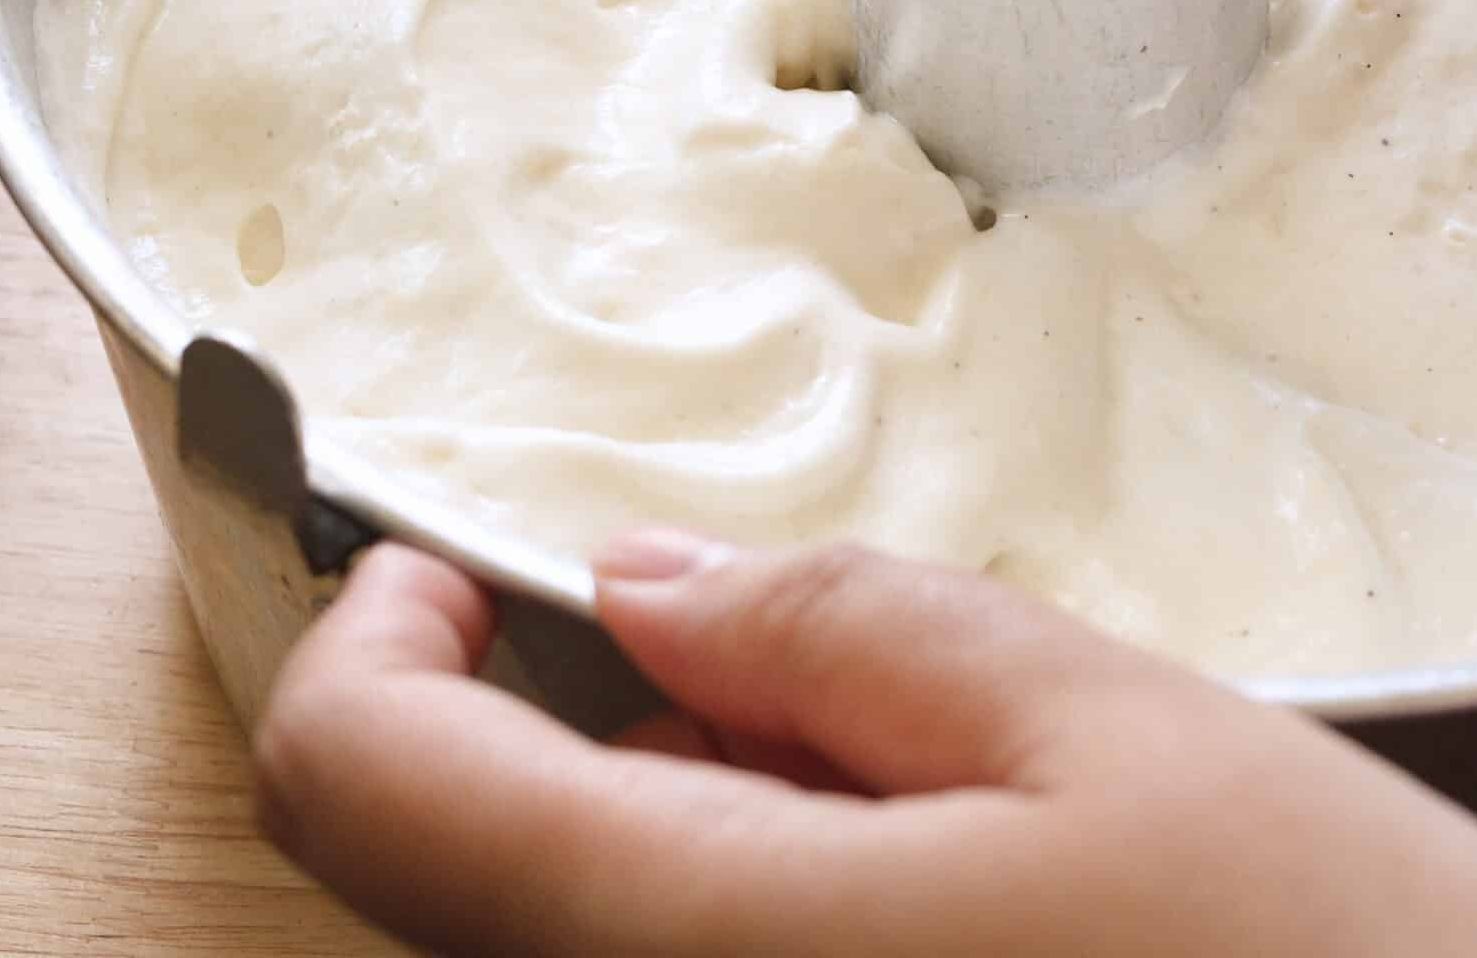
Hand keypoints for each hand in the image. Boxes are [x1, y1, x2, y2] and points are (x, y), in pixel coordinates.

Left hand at [253, 533, 1476, 956]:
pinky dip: (733, 904)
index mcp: (696, 955)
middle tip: (767, 667)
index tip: (450, 557)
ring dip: (671, 822)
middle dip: (571, 730)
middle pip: (459, 874)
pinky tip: (915, 893)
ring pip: (565, 937)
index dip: (376, 636)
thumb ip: (844, 637)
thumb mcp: (1105, 738)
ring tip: (902, 793)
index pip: (371, 785)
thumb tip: (643, 583)